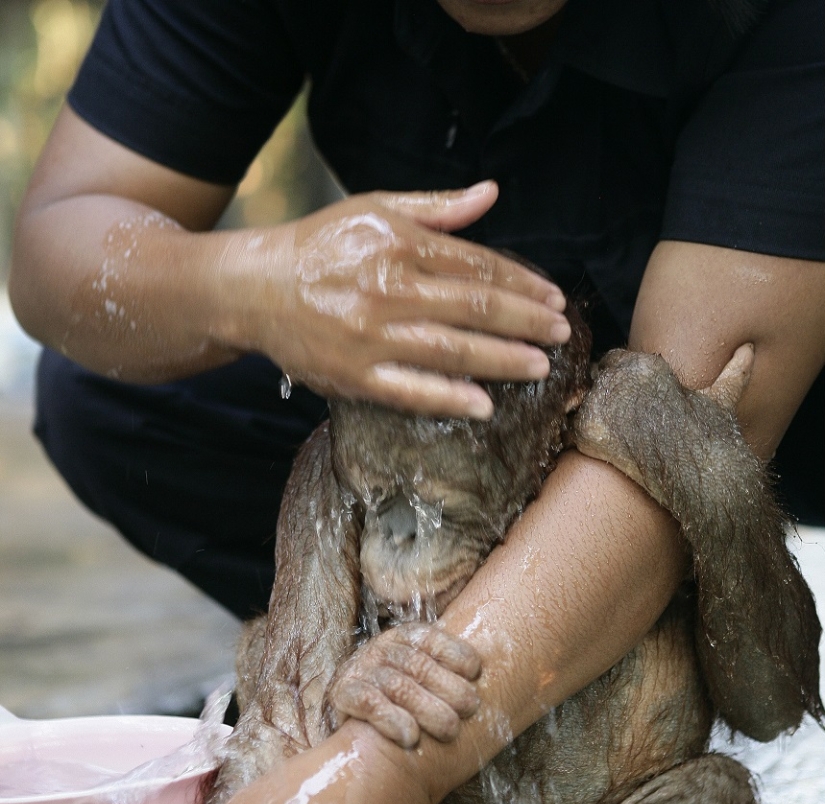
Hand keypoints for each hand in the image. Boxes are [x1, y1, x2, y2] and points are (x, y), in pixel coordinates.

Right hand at [223, 182, 569, 417]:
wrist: (253, 289)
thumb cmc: (319, 246)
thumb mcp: (375, 210)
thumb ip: (436, 209)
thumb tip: (491, 193)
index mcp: (399, 246)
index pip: (477, 267)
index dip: (522, 284)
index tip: (552, 297)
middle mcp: (389, 290)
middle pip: (474, 309)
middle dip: (526, 322)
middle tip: (560, 333)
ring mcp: (372, 337)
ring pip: (451, 351)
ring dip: (502, 360)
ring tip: (539, 367)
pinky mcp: (354, 376)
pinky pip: (410, 390)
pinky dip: (448, 398)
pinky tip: (483, 405)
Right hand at [325, 624, 481, 746]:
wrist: (351, 714)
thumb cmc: (401, 696)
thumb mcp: (422, 674)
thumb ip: (447, 671)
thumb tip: (489, 678)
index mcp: (404, 637)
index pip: (431, 638)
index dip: (455, 652)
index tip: (475, 672)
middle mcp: (382, 649)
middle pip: (419, 665)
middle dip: (449, 688)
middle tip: (470, 709)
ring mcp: (361, 670)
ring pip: (398, 686)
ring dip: (427, 709)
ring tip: (450, 730)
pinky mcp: (343, 694)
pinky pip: (368, 703)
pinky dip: (392, 720)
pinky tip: (410, 737)